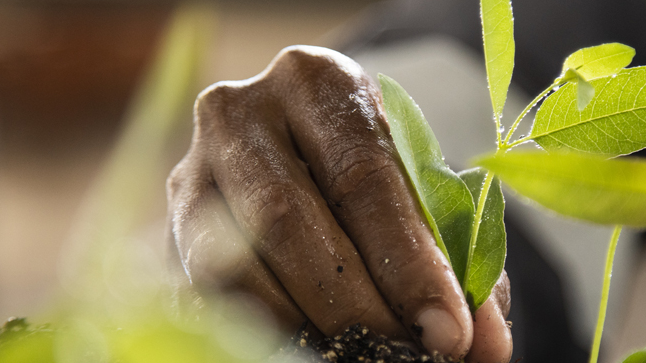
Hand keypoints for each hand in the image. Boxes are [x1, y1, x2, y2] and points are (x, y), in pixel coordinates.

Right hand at [166, 45, 511, 361]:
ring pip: (231, 264)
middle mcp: (240, 114)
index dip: (408, 261)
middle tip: (403, 356)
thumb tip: (483, 341)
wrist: (283, 160)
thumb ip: (451, 258)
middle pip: (288, 219)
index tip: (448, 330)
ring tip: (356, 356)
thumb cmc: (365, 177)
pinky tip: (303, 350)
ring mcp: (189, 173)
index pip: (364, 176)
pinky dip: (257, 332)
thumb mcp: (415, 197)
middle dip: (353, 303)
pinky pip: (201, 293)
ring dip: (299, 326)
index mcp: (316, 83)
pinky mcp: (163, 232)